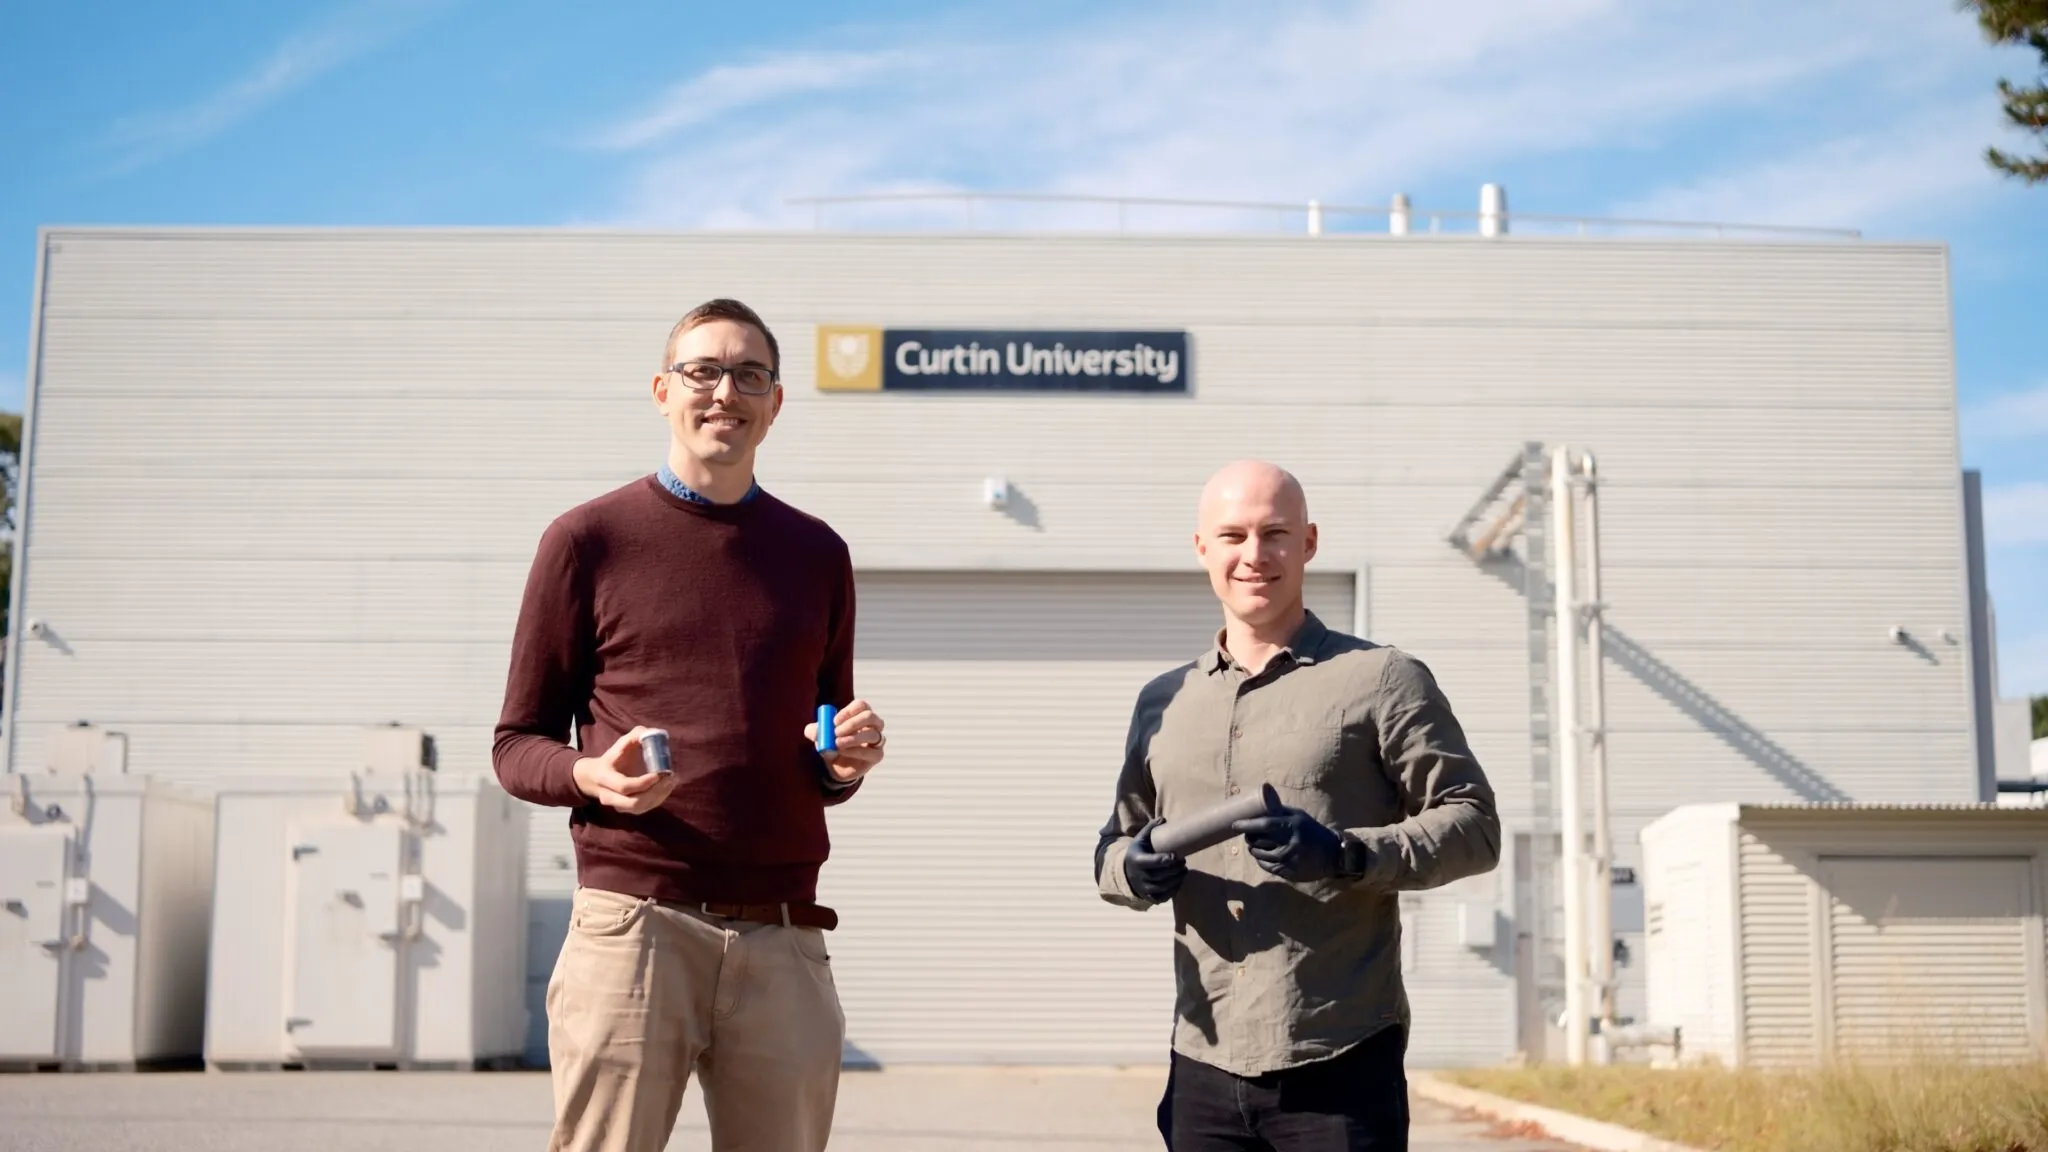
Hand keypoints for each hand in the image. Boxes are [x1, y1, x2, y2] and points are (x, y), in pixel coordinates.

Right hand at [572, 727, 679, 814]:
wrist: (594, 778)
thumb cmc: (611, 759)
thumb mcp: (619, 745)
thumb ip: (634, 736)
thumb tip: (652, 732)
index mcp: (604, 778)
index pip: (624, 786)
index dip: (643, 782)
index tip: (659, 773)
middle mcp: (608, 796)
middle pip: (634, 803)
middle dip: (654, 792)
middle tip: (669, 778)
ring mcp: (617, 806)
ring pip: (640, 808)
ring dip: (659, 796)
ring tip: (672, 781)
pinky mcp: (626, 810)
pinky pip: (644, 809)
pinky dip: (658, 799)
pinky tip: (667, 787)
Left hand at [808, 699, 885, 783]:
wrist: (834, 766)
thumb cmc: (830, 744)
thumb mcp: (819, 736)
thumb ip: (814, 731)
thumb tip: (815, 731)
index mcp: (860, 715)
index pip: (861, 706)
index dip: (848, 712)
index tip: (833, 721)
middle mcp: (872, 725)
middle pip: (870, 716)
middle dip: (852, 723)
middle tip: (836, 732)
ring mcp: (877, 741)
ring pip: (873, 734)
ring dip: (853, 738)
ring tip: (837, 744)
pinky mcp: (877, 756)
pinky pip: (872, 752)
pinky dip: (856, 751)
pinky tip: (844, 752)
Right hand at [1123, 818, 1188, 902]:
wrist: (1127, 872)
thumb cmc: (1138, 852)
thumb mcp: (1140, 839)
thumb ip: (1150, 828)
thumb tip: (1163, 819)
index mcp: (1138, 860)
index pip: (1156, 862)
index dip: (1169, 859)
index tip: (1177, 855)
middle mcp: (1140, 876)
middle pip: (1162, 875)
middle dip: (1176, 869)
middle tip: (1183, 862)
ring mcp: (1144, 888)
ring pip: (1164, 886)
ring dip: (1177, 879)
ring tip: (1183, 871)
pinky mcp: (1149, 897)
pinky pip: (1164, 897)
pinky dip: (1173, 890)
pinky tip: (1178, 881)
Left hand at [1231, 806, 1346, 882]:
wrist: (1332, 854)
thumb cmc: (1312, 831)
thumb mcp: (1299, 816)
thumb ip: (1280, 812)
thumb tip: (1258, 806)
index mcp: (1293, 826)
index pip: (1264, 825)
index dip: (1247, 825)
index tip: (1235, 825)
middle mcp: (1290, 843)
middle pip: (1259, 841)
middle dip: (1249, 837)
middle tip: (1248, 834)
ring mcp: (1289, 860)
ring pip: (1260, 855)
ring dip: (1253, 849)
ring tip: (1255, 844)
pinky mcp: (1289, 872)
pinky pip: (1266, 866)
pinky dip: (1261, 860)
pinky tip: (1264, 855)